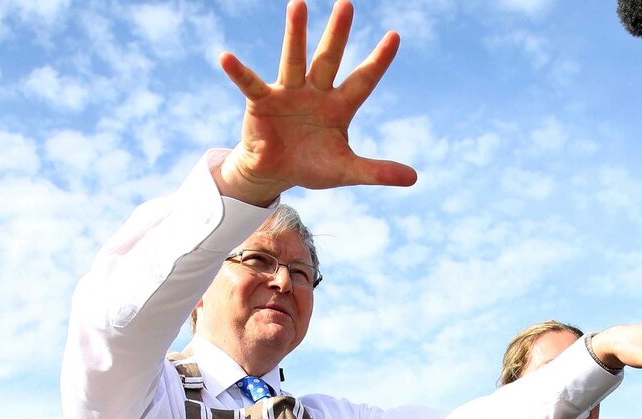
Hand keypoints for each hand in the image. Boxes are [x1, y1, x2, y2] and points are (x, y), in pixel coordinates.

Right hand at [214, 0, 417, 205]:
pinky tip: (226, 57)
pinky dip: (238, 71)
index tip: (395, 36)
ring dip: (295, 35)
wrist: (275, 173)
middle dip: (338, 34)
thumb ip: (376, 171)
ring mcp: (287, 93)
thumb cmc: (312, 165)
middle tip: (347, 4)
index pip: (364, 80)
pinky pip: (250, 83)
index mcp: (339, 106)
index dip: (378, 61)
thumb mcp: (346, 170)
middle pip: (328, 59)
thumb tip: (415, 178)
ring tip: (298, 5)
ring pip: (293, 60)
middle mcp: (315, 92)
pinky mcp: (261, 102)